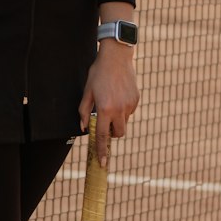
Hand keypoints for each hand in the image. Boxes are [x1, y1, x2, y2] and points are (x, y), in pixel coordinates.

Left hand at [78, 41, 139, 166]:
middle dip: (112, 133)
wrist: (117, 57)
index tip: (103, 163)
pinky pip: (129, 112)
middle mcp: (119, 109)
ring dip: (117, 120)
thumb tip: (85, 128)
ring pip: (124, 122)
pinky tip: (118, 95)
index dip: (102, 151)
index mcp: (105, 109)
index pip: (103, 136)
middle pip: (118, 133)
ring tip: (111, 102)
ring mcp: (130, 105)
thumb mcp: (87, 92)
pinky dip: (123, 110)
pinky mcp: (136, 99)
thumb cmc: (98, 73)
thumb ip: (84, 112)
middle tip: (105, 123)